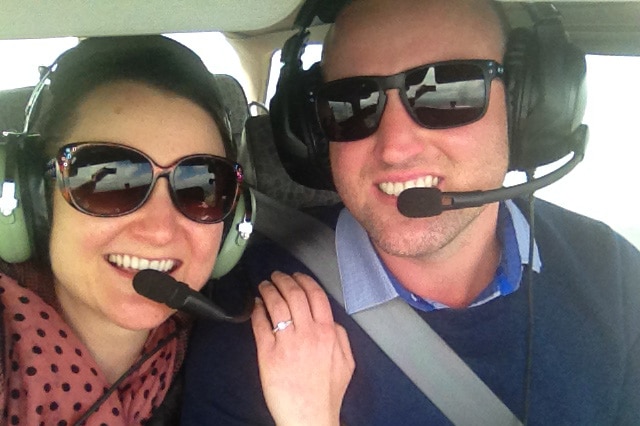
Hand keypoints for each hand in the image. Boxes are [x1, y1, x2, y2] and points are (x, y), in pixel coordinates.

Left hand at [252, 271, 354, 425]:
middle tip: (276, 276)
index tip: (295, 276)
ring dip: (268, 290)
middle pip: (294, 294)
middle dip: (283, 280)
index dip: (303, 281)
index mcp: (328, 332)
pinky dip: (257, 310)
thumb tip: (331, 321)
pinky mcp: (268, 354)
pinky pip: (261, 324)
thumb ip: (341, 336)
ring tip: (264, 286)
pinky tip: (255, 305)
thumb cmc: (328, 392)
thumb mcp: (347, 362)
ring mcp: (287, 342)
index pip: (315, 295)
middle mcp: (308, 333)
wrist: (309, 416)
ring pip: (276, 304)